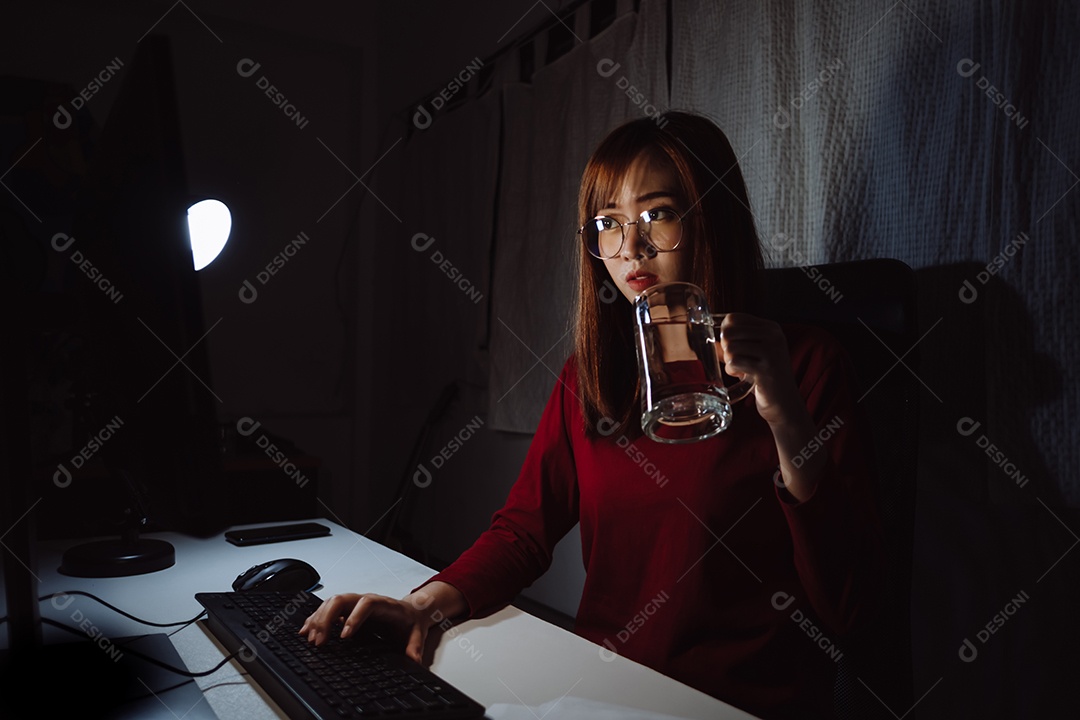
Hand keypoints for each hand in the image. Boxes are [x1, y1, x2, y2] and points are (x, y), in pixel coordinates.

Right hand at [298, 581, 465, 663]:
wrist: (410, 612)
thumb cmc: (410, 621)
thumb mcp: (417, 633)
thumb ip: (415, 646)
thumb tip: (414, 659)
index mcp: (383, 604)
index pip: (366, 604)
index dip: (353, 617)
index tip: (344, 635)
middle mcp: (365, 601)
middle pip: (342, 599)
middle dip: (327, 619)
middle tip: (319, 641)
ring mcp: (354, 604)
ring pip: (331, 603)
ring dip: (318, 619)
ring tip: (310, 639)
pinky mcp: (346, 611)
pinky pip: (326, 610)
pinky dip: (314, 619)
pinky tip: (305, 631)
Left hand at [715, 313, 802, 426]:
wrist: (784, 403)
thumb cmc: (764, 376)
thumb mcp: (753, 352)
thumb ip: (734, 341)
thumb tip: (708, 335)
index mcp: (771, 328)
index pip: (733, 318)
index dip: (725, 332)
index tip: (732, 345)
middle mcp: (773, 336)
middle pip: (729, 332)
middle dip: (725, 347)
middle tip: (735, 359)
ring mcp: (771, 352)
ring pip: (730, 347)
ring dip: (729, 361)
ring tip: (740, 368)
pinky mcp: (766, 369)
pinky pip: (733, 363)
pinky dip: (732, 371)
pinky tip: (742, 376)